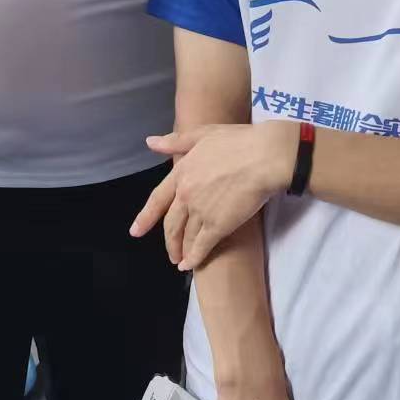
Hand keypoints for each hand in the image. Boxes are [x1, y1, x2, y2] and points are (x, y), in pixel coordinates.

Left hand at [131, 123, 294, 269]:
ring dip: (182, 252)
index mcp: (181, 172)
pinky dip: (194, 258)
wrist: (264, 157)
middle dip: (169, 242)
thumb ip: (175, 141)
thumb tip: (150, 142)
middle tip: (170, 254)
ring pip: (186, 237)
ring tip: (181, 261)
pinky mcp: (218, 225)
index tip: (135, 231)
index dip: (145, 217)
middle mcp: (186, 194)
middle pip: (171, 224)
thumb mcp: (202, 134)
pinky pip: (201, 246)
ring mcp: (200, 211)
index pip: (158, 200)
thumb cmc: (238, 142)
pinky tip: (191, 265)